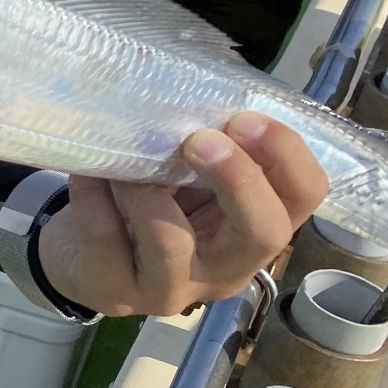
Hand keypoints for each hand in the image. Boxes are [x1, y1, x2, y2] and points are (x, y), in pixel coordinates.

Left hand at [38, 112, 327, 318]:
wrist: (83, 256)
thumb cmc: (150, 206)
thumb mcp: (187, 179)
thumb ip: (207, 152)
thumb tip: (204, 96)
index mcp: (256, 230)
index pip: (304, 196)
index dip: (285, 154)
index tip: (244, 118)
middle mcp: (226, 269)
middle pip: (265, 233)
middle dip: (238, 178)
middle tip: (198, 139)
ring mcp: (172, 289)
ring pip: (171, 243)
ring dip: (144, 189)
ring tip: (121, 162)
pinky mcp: (115, 291)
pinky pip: (105, 238)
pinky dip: (93, 196)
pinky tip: (87, 174)